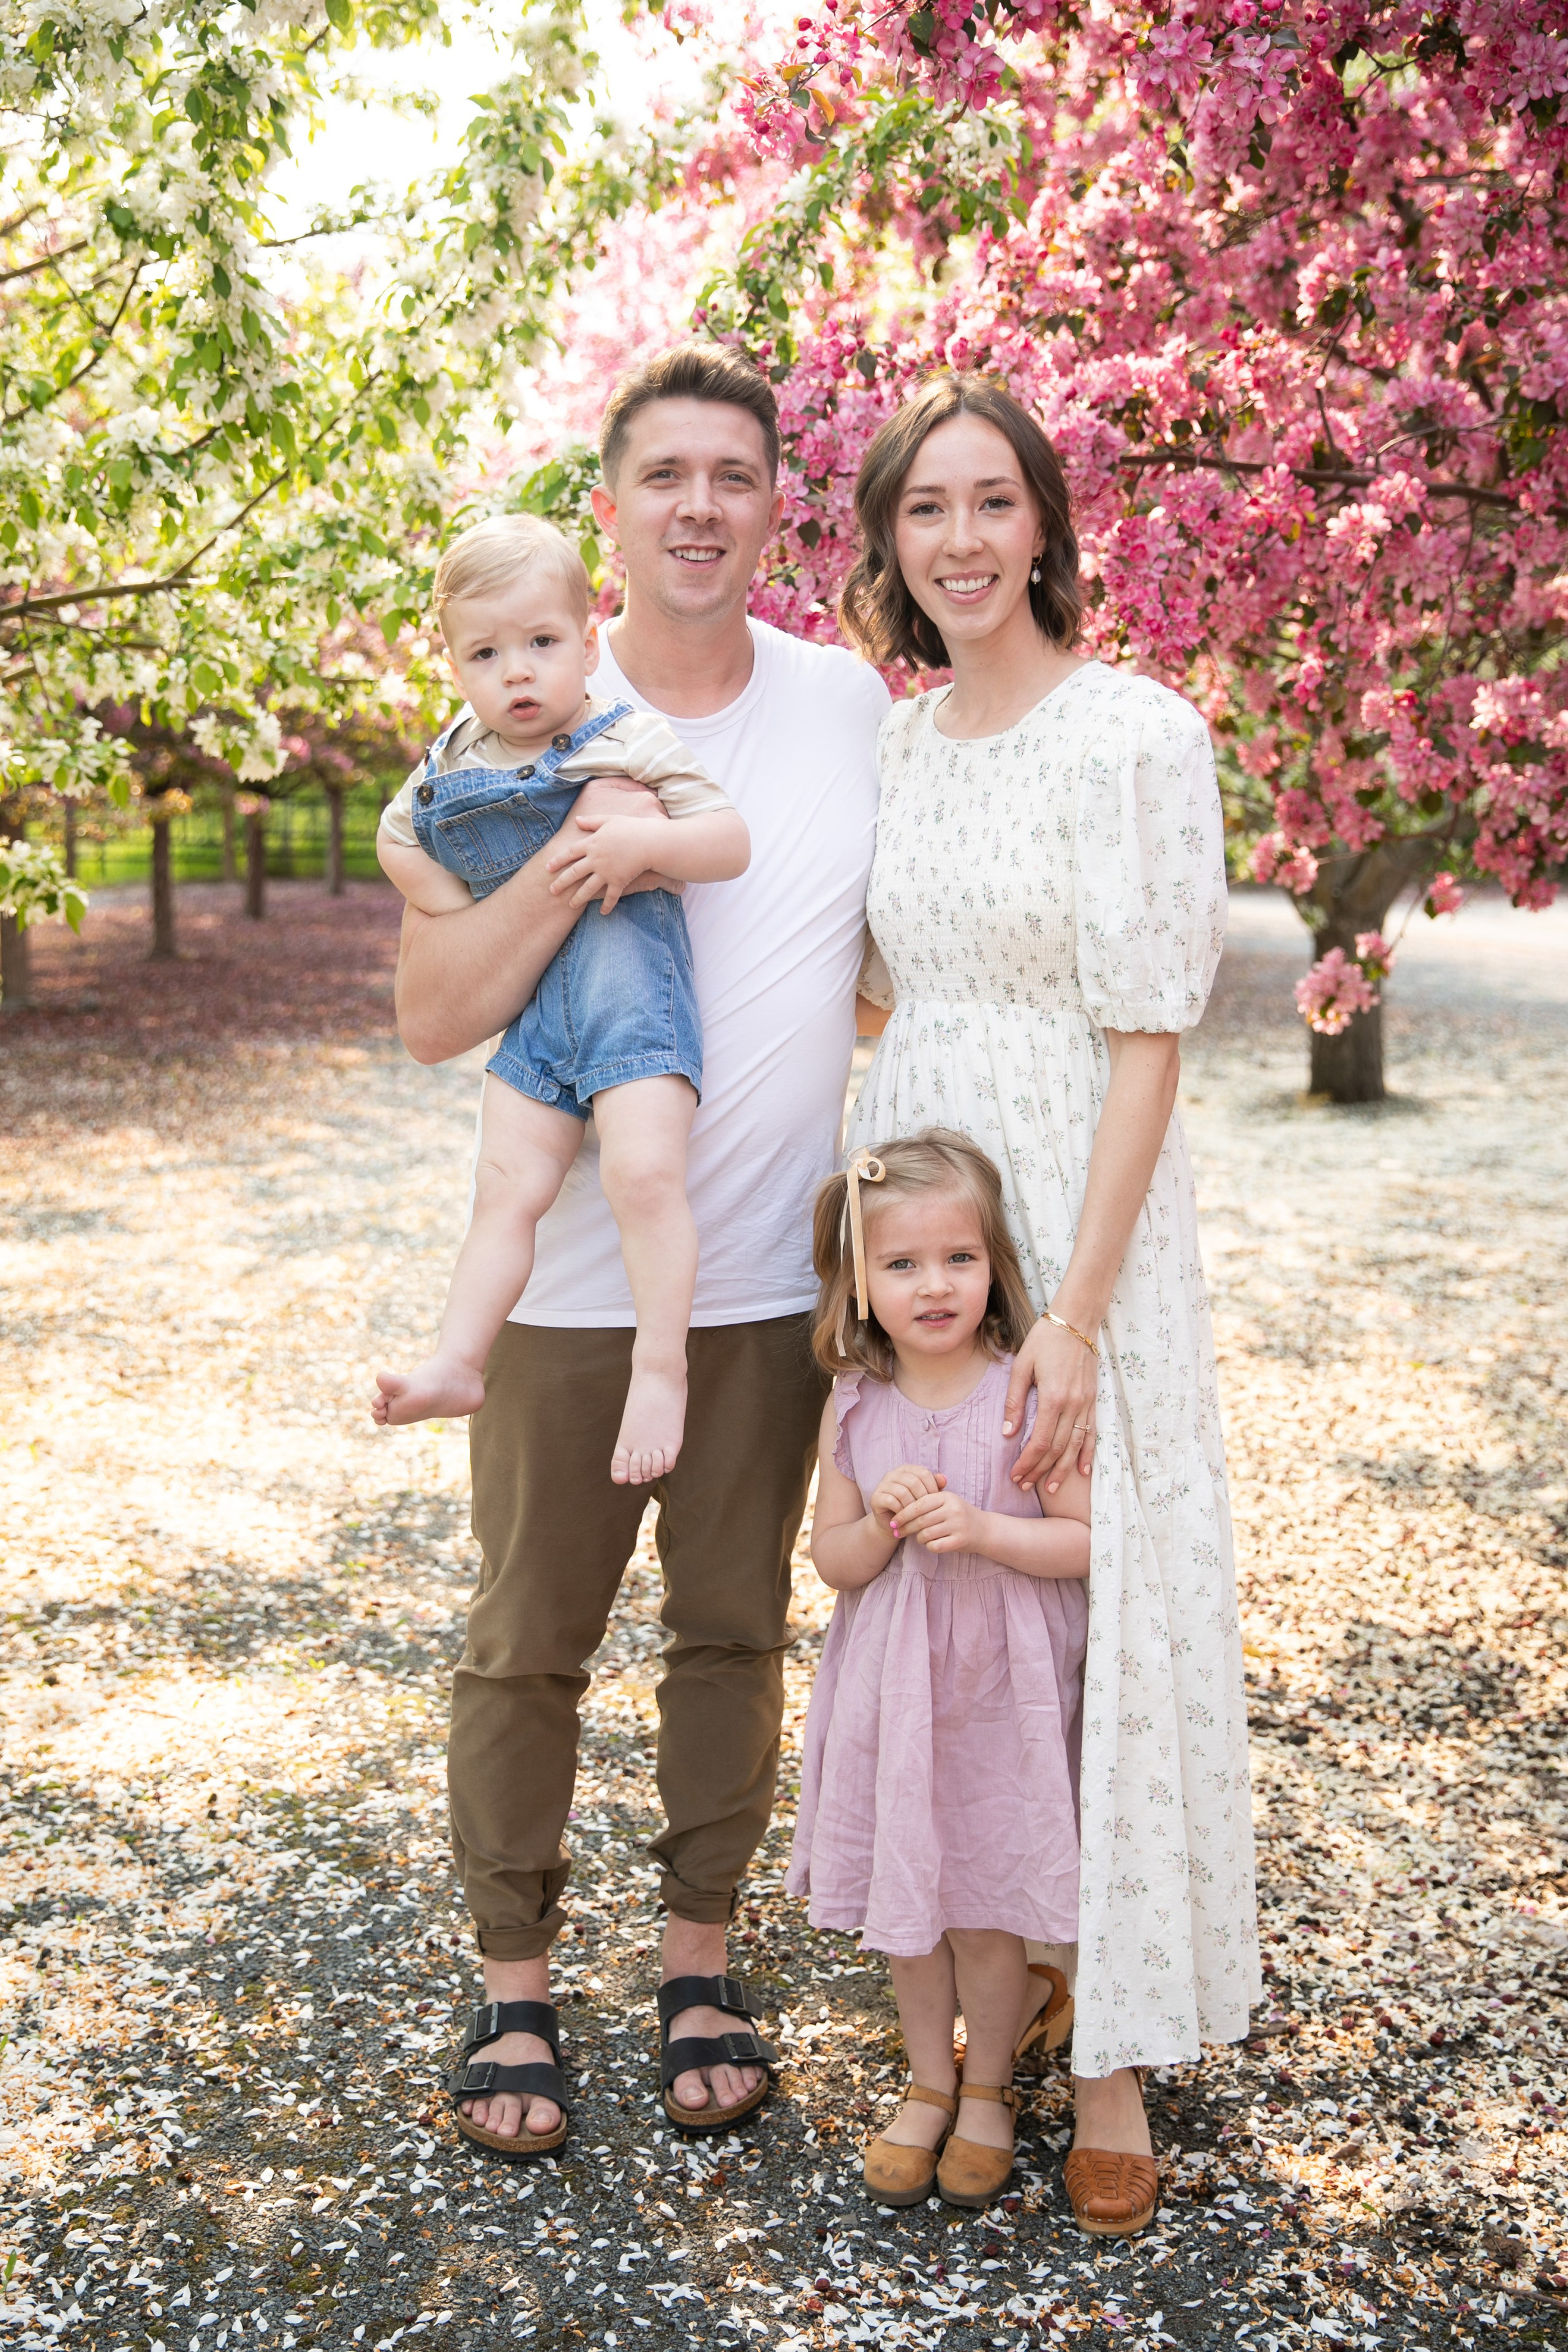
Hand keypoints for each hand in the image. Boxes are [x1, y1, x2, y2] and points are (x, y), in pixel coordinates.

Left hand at [547, 812, 675, 912]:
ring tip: (571, 905)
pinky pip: (611, 896)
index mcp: (592, 843)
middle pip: (574, 873)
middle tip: (552, 891)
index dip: (558, 861)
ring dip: (578, 898)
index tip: (548, 868)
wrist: (650, 841)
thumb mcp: (609, 819)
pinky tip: (602, 913)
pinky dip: (607, 905)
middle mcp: (595, 859)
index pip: (569, 853)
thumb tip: (577, 820)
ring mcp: (606, 872)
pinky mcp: (618, 881)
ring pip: (588, 888)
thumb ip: (592, 821)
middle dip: (561, 882)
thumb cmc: (631, 828)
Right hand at [868, 1463, 945, 1541]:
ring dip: (911, 1507)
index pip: (923, 1473)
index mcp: (906, 1470)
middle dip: (922, 1499)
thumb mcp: (925, 1497)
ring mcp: (882, 1484)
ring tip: (915, 1516)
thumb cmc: (912, 1509)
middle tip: (925, 1511)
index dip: (932, 1488)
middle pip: (913, 1482)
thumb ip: (934, 1486)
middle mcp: (893, 1474)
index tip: (935, 1502)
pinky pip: (891, 1501)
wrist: (894, 1525)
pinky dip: (900, 1511)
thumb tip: (944, 1478)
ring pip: (902, 1492)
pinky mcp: (875, 1497)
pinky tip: (904, 1518)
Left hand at [888, 1487, 979, 1553]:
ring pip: (926, 1534)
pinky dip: (929, 1546)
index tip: (893, 1521)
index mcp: (947, 1497)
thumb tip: (898, 1506)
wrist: (984, 1529)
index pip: (918, 1504)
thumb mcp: (947, 1501)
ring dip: (918, 1538)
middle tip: (898, 1532)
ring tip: (919, 1538)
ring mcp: (958, 1525)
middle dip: (905, 1527)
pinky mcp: (960, 1540)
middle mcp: (953, 1510)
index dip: (903, 1514)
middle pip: (920, 1520)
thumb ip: (927, 1500)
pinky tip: (931, 1544)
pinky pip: (935, 1546)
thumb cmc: (959, 1515)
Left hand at [1003, 1316, 1097, 1493]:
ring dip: (1062, 1469)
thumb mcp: (1022, 1366)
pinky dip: (1088, 1454)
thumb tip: (1008, 1433)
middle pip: (1057, 1448)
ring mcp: (1086, 1404)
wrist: (1076, 1321)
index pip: (1040, 1441)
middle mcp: (1073, 1405)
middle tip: (1026, 1486)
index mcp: (1053, 1397)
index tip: (1015, 1475)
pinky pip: (1092, 1433)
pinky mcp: (1093, 1401)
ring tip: (1051, 1488)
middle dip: (1040, 1470)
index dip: (1028, 1462)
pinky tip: (1083, 1471)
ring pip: (1075, 1446)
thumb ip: (1015, 1401)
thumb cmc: (1045, 1340)